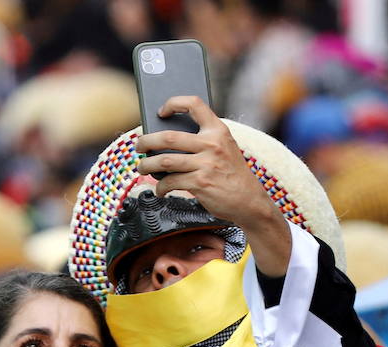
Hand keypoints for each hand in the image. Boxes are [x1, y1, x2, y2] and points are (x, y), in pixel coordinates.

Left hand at [135, 96, 291, 275]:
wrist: (249, 201)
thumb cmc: (232, 175)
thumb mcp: (225, 149)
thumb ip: (203, 140)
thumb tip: (165, 142)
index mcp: (218, 130)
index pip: (194, 104)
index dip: (174, 103)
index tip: (161, 111)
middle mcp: (212, 144)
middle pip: (168, 137)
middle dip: (146, 141)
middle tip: (138, 146)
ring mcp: (206, 164)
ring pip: (165, 160)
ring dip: (147, 165)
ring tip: (141, 168)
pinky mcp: (200, 183)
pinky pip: (171, 182)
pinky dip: (161, 187)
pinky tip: (160, 189)